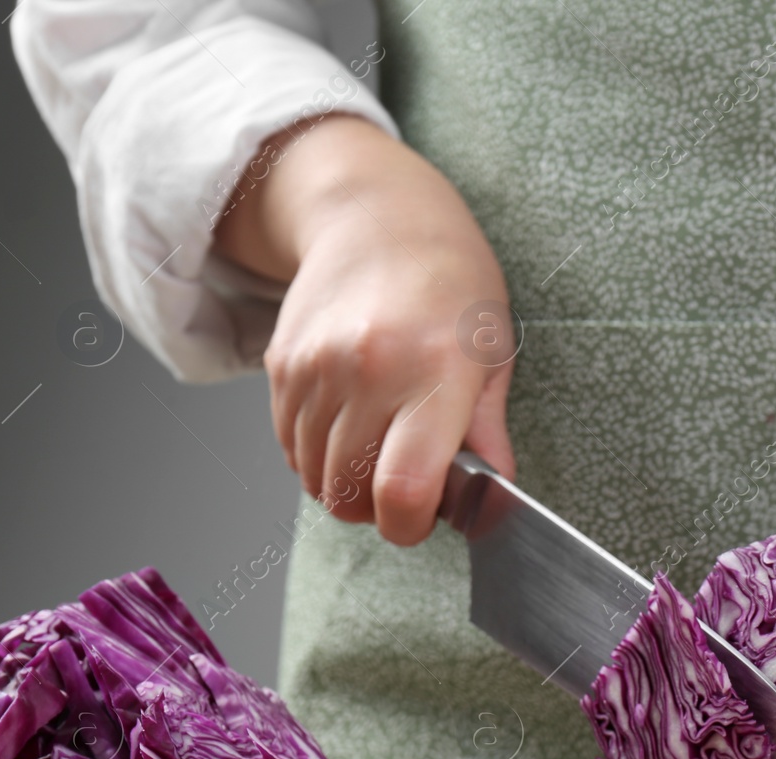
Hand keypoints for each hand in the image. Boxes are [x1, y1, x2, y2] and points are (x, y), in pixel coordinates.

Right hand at [215, 115, 515, 544]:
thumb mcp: (492, 350)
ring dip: (346, 485)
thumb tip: (495, 494)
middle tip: (409, 482)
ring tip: (381, 450)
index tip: (425, 516)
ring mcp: (316, 369)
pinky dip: (318, 457)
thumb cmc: (451, 283)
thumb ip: (489, 430)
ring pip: (315, 479)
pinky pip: (291, 448)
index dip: (410, 525)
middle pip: (351, 495)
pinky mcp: (281, 367)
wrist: (377, 216)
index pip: (403, 489)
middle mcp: (368, 371)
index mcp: (433, 372)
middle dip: (380, 509)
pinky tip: (351, 427)